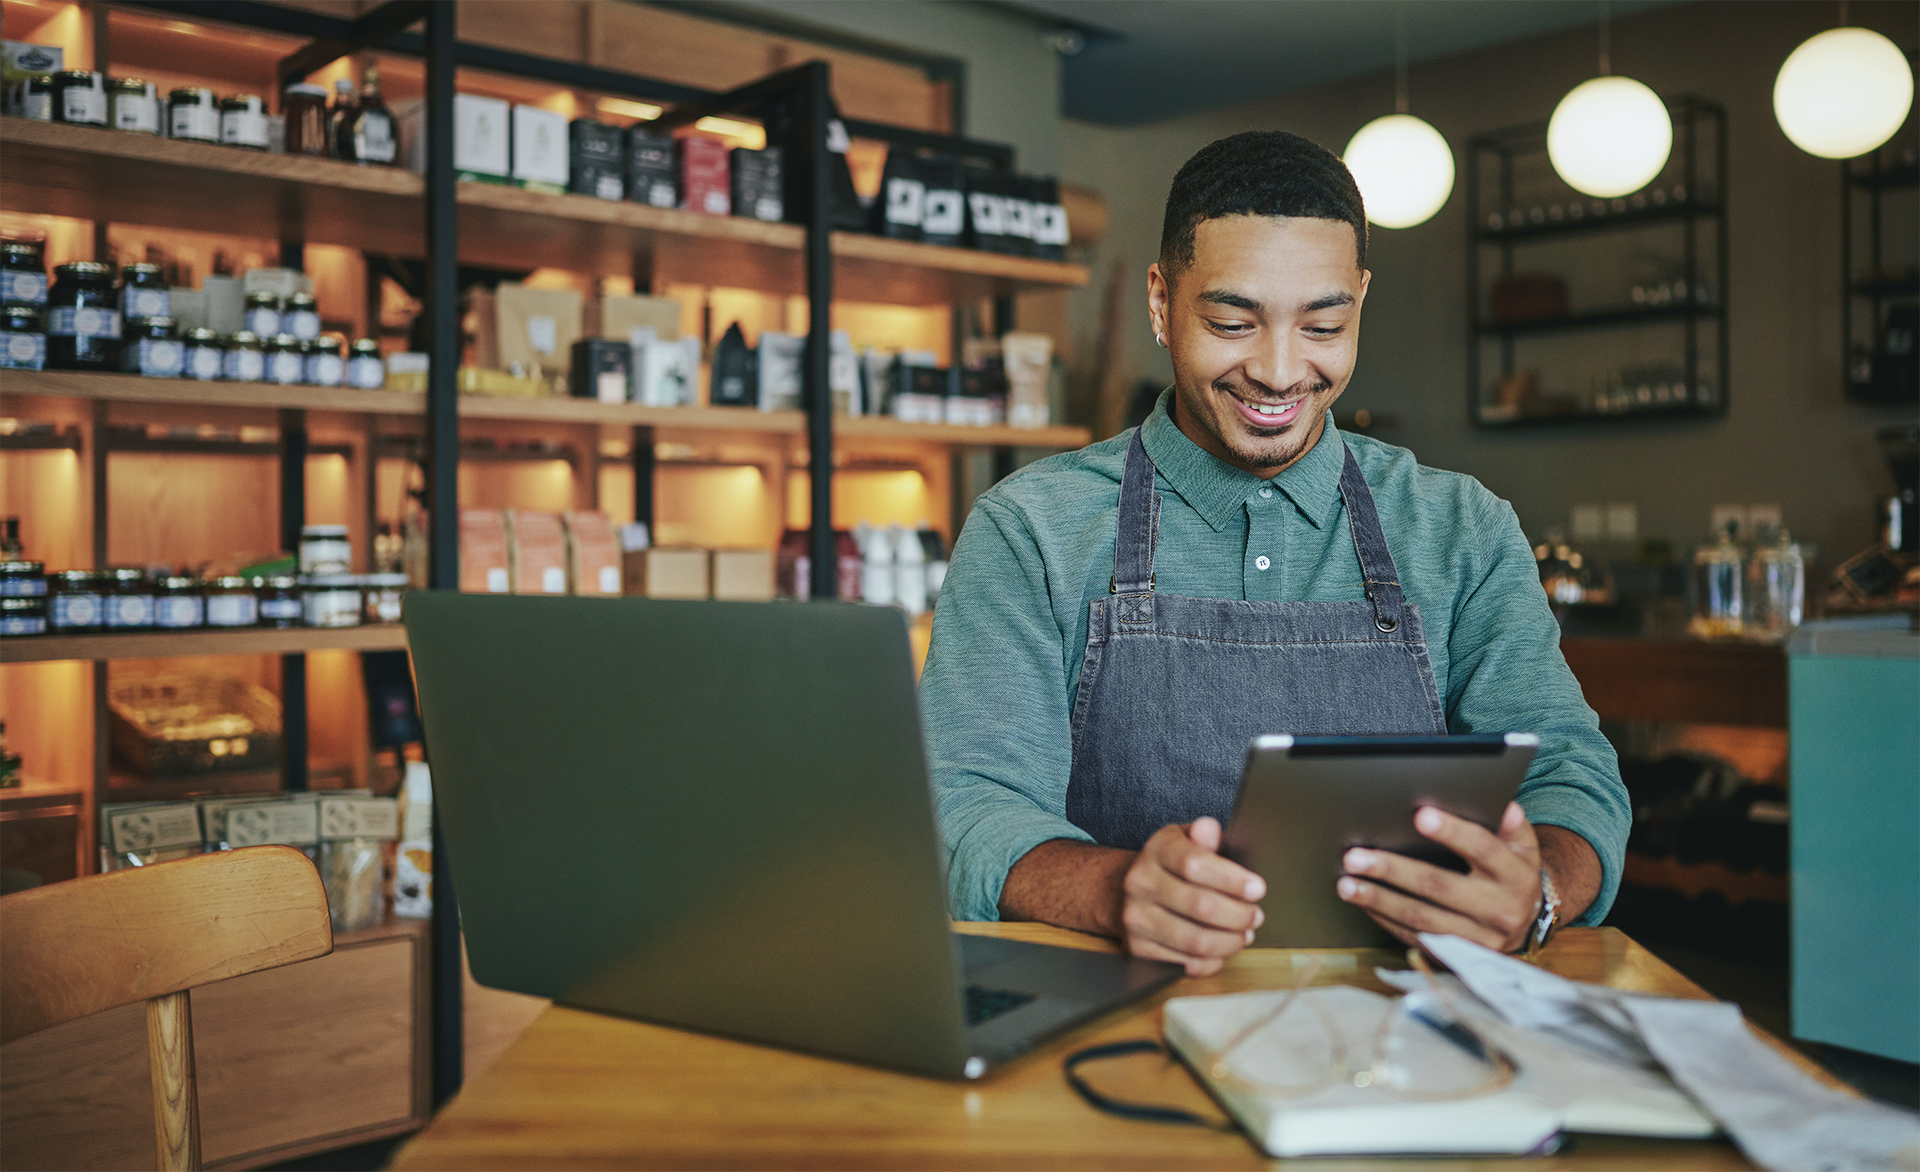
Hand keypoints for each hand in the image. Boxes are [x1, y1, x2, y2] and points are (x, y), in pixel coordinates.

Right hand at [1120, 817, 1266, 975]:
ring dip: (1230, 941)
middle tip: (1256, 916)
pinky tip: (1222, 949)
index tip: (1257, 889)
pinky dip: (1212, 961)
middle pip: (1200, 906)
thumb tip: (1209, 828)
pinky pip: (1185, 963)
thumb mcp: (1186, 841)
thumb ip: (1203, 837)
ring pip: (1195, 940)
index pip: (1194, 864)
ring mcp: (1136, 917)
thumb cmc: (1170, 864)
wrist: (1127, 890)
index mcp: (1157, 850)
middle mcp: (1140, 882)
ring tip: (1244, 934)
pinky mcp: (1137, 947)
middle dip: (1238, 915)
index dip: (1231, 879)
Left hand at [1335, 802, 1542, 952]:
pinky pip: (1416, 937)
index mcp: (1516, 875)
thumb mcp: (1520, 845)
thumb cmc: (1511, 870)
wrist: (1523, 921)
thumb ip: (1509, 824)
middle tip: (1356, 857)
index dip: (1452, 832)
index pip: (1483, 849)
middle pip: (1440, 886)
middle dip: (1393, 870)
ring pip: (1421, 917)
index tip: (1419, 815)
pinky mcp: (1458, 955)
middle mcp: (1500, 910)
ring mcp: (1479, 938)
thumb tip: (1502, 806)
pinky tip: (1363, 902)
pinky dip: (1385, 918)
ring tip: (1347, 883)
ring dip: (1379, 899)